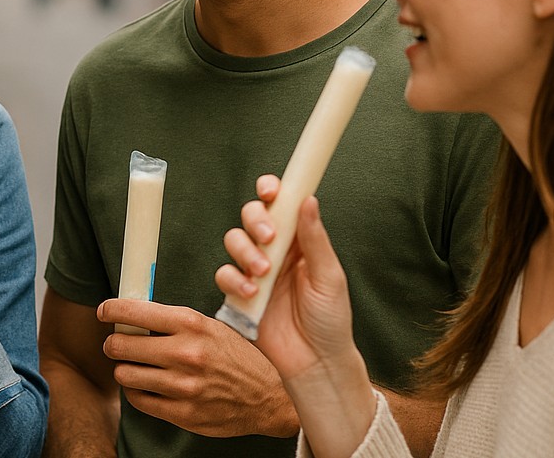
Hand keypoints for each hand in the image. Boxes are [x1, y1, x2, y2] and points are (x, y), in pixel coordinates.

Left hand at [95, 299, 297, 436]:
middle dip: (114, 343)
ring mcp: (184, 387)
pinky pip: (139, 400)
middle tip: (118, 344)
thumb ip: (174, 322)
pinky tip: (147, 385)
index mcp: (192, 325)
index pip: (134, 312)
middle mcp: (186, 354)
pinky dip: (137, 392)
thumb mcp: (211, 326)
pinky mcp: (184, 414)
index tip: (104, 311)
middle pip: (120, 346)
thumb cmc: (238, 357)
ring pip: (125, 375)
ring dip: (124, 369)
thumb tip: (133, 314)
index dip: (111, 310)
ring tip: (134, 366)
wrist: (270, 397)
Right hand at [213, 175, 359, 380]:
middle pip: (251, 217)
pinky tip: (252, 293)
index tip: (270, 190)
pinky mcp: (238, 294)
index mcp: (299, 243)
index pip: (281, 206)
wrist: (314, 362)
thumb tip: (308, 199)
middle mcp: (275, 252)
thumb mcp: (329, 277)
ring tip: (263, 273)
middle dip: (255, 221)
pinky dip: (234, 280)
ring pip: (234, 241)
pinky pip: (224, 274)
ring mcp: (254, 272)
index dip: (271, 192)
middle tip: (269, 239)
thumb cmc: (329, 321)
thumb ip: (314, 240)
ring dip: (245, 251)